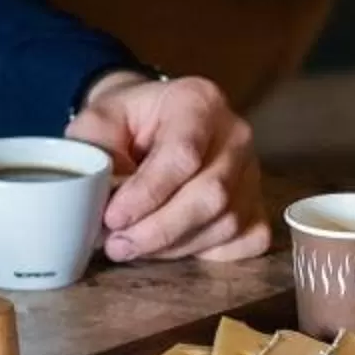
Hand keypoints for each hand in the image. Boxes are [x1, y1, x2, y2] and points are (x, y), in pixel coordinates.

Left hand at [67, 73, 270, 264]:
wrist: (152, 124)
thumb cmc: (126, 123)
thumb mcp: (98, 123)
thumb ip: (97, 158)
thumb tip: (105, 207)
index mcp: (198, 102)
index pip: (183, 153)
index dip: (148, 193)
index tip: (113, 217)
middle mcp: (236, 135)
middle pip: (212, 194)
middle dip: (160, 230)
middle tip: (118, 244)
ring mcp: (252, 171)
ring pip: (226, 223)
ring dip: (174, 245)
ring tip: (134, 244)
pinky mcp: (258, 204)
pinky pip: (245, 241)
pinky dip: (206, 252)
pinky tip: (173, 245)